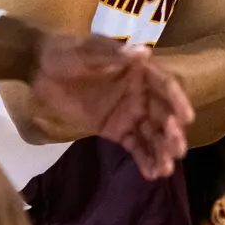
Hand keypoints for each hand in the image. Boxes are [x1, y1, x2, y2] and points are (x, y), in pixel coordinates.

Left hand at [22, 34, 192, 179]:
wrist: (39, 68)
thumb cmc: (64, 52)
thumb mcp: (86, 51)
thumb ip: (113, 54)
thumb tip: (143, 53)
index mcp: (139, 70)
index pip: (164, 85)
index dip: (177, 100)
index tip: (186, 118)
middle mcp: (140, 93)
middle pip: (162, 114)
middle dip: (171, 132)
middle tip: (176, 150)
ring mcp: (129, 113)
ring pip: (152, 134)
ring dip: (161, 151)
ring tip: (165, 169)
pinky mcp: (116, 130)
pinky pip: (135, 146)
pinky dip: (145, 160)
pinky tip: (152, 174)